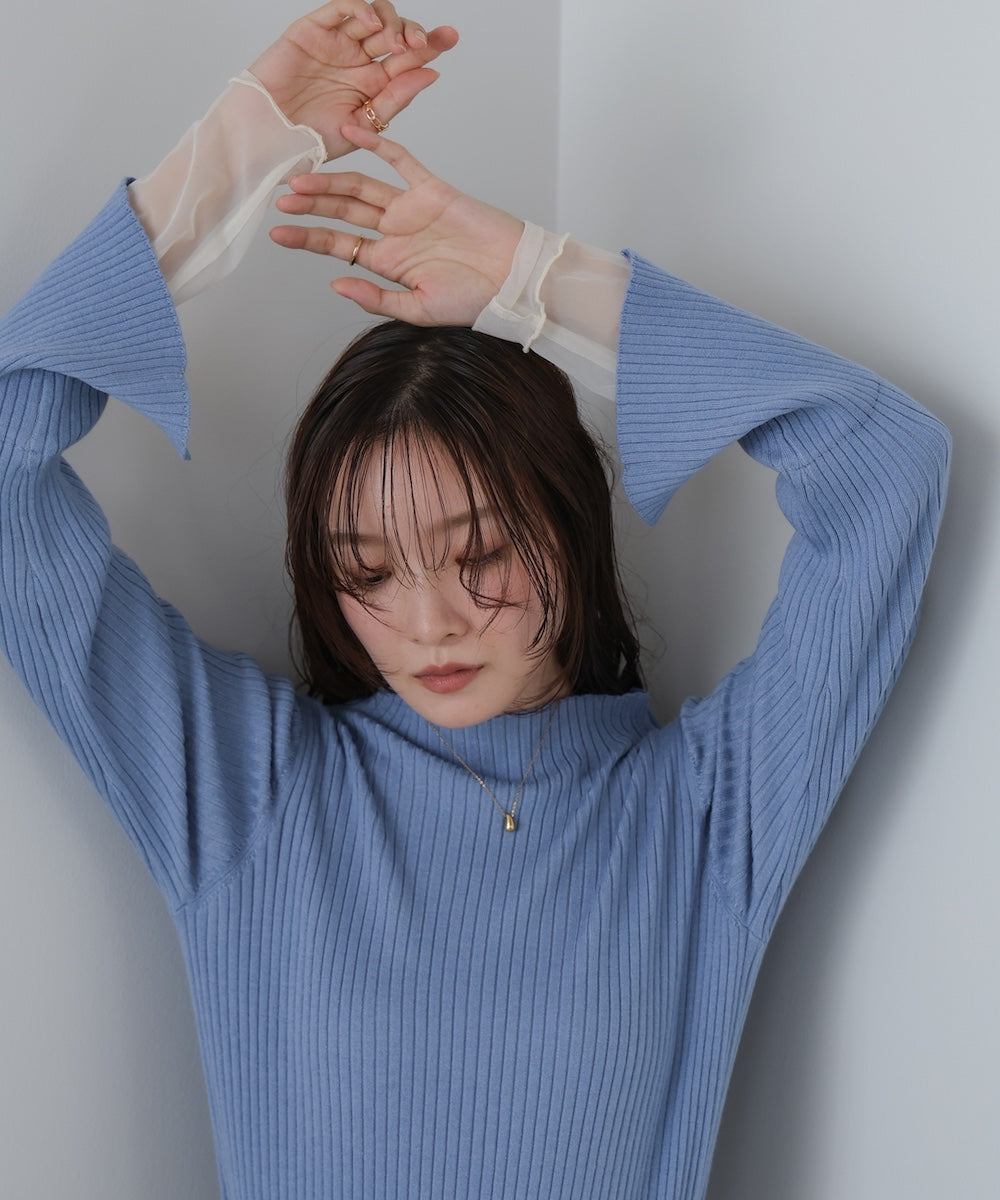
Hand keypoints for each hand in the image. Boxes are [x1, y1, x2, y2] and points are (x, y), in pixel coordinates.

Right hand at [250, 1, 457, 160]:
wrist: (269, 140)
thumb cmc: (310, 141)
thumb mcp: (363, 126)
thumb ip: (396, 99)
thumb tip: (431, 73)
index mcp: (372, 86)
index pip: (407, 60)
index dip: (429, 46)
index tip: (450, 39)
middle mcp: (357, 61)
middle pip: (395, 34)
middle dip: (416, 32)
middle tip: (427, 42)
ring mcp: (336, 44)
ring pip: (372, 17)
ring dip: (392, 22)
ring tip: (399, 43)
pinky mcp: (312, 30)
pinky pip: (340, 9)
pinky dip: (359, 9)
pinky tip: (373, 23)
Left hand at [270, 125, 524, 325]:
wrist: (512, 279)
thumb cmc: (473, 300)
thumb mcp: (418, 309)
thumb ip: (376, 299)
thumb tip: (335, 284)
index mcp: (389, 262)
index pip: (338, 246)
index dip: (308, 238)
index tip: (278, 233)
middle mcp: (395, 233)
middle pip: (343, 213)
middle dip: (311, 205)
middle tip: (280, 197)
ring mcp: (411, 209)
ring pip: (362, 188)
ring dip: (331, 181)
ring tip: (301, 177)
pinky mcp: (432, 189)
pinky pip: (401, 161)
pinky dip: (378, 144)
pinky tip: (352, 131)